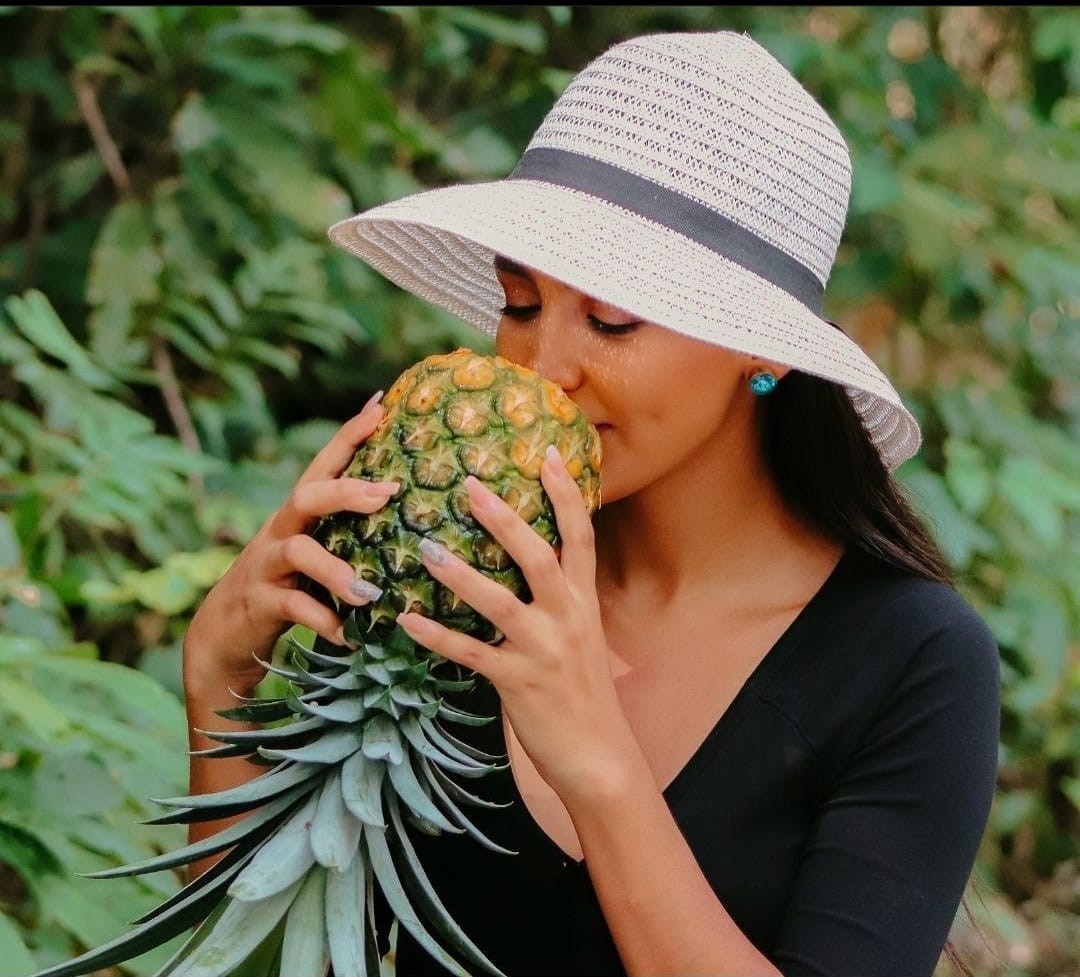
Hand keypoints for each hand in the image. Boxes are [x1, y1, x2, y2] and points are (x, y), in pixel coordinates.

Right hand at [184, 392, 397, 691]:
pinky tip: (347, 636)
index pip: (324, 465)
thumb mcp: (315, 555)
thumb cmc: (286, 589)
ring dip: (336, 571)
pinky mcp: (260, 604)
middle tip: (388, 492)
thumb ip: (348, 535)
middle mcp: (280, 531)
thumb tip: (407, 515)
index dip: (349, 434)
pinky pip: (293, 608)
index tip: (381, 406)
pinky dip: (323, 621)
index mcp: (299, 515)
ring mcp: (267, 566)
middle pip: (307, 495)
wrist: (224, 637)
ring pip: (298, 551)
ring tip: (368, 593)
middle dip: (346, 490)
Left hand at [397, 446, 638, 801]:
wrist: (599, 755)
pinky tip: (405, 619)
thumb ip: (559, 599)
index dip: (565, 493)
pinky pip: (470, 654)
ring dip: (461, 574)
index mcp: (583, 602)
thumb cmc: (583, 691)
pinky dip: (436, 635)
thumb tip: (532, 560)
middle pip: (539, 557)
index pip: (580, 536)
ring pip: (500, 603)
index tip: (545, 453)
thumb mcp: (581, 636)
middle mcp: (567, 618)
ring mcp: (542, 651)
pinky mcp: (516, 683)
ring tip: (425, 548)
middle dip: (505, 520)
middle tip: (469, 486)